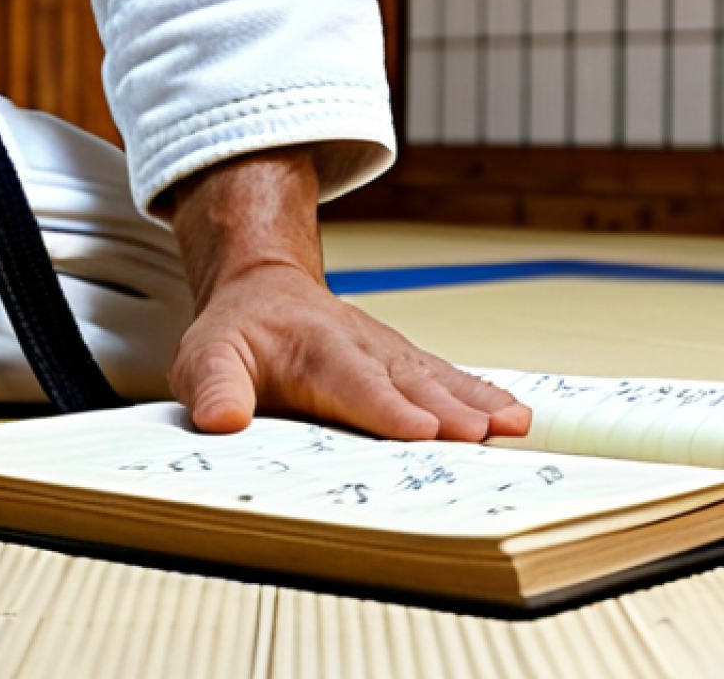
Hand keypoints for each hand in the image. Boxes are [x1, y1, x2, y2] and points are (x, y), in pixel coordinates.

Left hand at [164, 148, 531, 440]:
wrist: (265, 290)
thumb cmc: (238, 332)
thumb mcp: (207, 355)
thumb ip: (214, 386)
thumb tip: (221, 421)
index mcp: (314, 348)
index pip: (352, 382)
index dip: (387, 408)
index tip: (422, 429)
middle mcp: (361, 346)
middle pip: (407, 379)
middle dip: (446, 407)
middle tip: (484, 433)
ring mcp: (387, 352)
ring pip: (435, 375)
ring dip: (475, 400)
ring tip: (516, 423)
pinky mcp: (403, 362)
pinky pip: (444, 376)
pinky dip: (480, 394)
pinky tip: (514, 415)